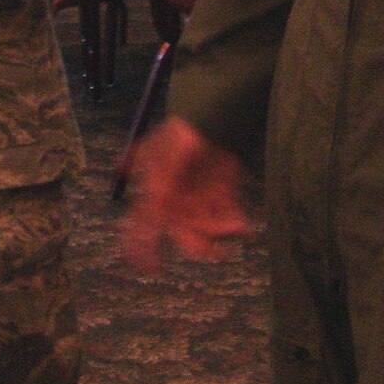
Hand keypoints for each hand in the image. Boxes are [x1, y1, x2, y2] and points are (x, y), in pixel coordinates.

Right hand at [121, 116, 252, 272]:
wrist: (215, 114)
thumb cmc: (184, 132)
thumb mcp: (167, 156)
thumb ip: (160, 183)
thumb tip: (150, 210)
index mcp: (157, 189)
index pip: (144, 223)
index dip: (141, 246)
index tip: (147, 269)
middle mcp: (177, 197)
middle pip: (181, 230)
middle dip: (195, 241)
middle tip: (211, 249)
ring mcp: (201, 197)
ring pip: (206, 228)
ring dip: (219, 232)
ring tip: (234, 226)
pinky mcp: (224, 195)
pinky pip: (227, 218)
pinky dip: (235, 225)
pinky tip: (243, 226)